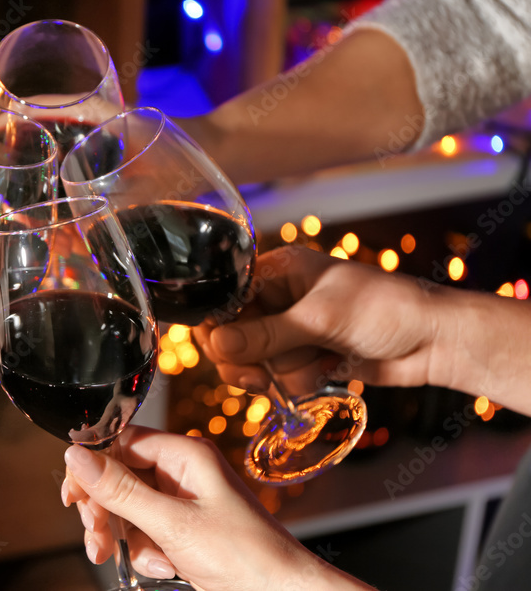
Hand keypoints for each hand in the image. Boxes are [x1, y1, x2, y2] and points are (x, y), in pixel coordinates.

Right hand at [60, 426, 368, 589]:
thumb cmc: (248, 556)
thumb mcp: (173, 523)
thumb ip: (121, 490)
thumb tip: (78, 457)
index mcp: (185, 456)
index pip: (121, 443)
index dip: (93, 467)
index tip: (73, 495)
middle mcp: (182, 474)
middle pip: (119, 479)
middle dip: (106, 511)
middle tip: (98, 536)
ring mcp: (182, 504)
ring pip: (128, 510)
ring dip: (126, 538)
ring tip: (134, 559)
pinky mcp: (184, 532)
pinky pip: (145, 533)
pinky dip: (146, 553)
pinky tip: (163, 567)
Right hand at [193, 246, 440, 395]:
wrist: (435, 343)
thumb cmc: (386, 310)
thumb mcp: (321, 319)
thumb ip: (266, 335)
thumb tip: (217, 345)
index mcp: (279, 270)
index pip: (225, 296)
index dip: (218, 325)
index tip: (223, 351)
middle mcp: (280, 297)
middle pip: (231, 332)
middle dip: (243, 358)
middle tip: (257, 378)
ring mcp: (292, 329)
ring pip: (251, 359)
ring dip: (276, 373)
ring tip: (306, 372)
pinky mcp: (305, 355)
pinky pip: (277, 374)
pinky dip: (292, 382)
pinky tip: (318, 377)